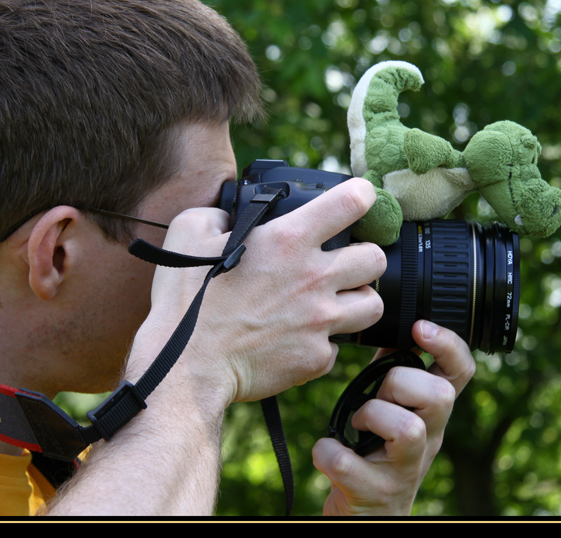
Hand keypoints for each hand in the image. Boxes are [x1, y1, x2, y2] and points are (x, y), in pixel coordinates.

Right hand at [129, 178, 385, 409]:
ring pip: (372, 305)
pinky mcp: (315, 358)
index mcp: (288, 238)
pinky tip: (297, 339)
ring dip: (355, 300)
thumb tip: (231, 215)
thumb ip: (220, 213)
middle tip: (341, 263)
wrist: (186, 365)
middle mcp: (313, 277)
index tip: (358, 200)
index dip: (362, 195)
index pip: (354, 201)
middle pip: (376, 258)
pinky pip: (336, 347)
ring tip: (331, 303)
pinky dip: (321, 343)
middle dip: (364, 257)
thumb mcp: (189, 231)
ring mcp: (319, 321)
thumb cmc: (184, 298)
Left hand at [312, 320, 474, 514]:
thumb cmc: (378, 453)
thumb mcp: (394, 409)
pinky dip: (328, 451)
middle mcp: (427, 441)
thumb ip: (395, 371)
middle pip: (440, 396)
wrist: (369, 514)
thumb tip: (391, 327)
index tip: (421, 326)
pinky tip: (326, 449)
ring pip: (408, 429)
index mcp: (431, 414)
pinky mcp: (373, 493)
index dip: (448, 346)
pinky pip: (347, 463)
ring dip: (372, 415)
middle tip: (377, 395)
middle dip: (402, 383)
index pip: (460, 374)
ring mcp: (403, 470)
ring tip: (357, 424)